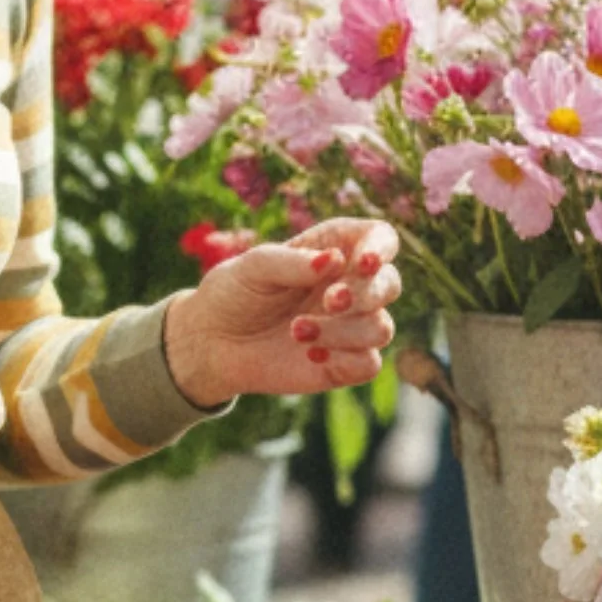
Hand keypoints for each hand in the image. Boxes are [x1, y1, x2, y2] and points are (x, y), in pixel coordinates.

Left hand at [161, 219, 401, 407]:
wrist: (212, 343)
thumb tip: (334, 260)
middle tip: (330, 301)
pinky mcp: (344, 363)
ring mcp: (350, 326)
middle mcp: (350, 286)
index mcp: (335, 249)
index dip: (381, 247)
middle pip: (389, 284)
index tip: (364, 263)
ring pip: (381, 327)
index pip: (380, 238)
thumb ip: (292, 262)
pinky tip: (309, 354)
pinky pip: (369, 363)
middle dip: (365, 294)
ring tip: (296, 331)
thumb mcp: (253, 267)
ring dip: (344, 331)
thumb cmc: (234, 292)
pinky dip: (345, 359)